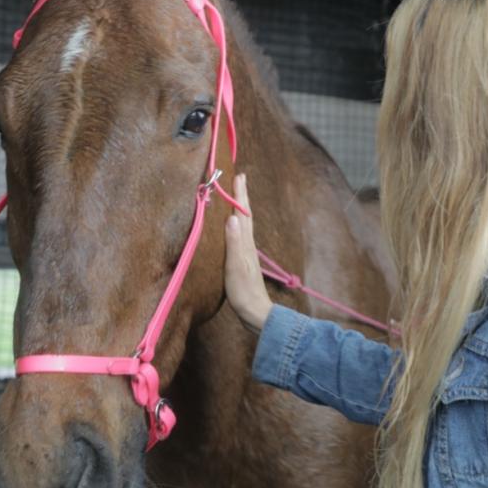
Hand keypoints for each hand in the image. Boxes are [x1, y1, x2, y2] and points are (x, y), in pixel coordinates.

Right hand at [224, 174, 272, 333]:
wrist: (255, 312)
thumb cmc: (243, 291)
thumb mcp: (236, 266)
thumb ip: (234, 242)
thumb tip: (232, 217)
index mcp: (245, 243)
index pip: (242, 213)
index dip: (240, 195)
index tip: (238, 175)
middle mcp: (247, 244)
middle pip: (245, 215)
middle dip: (241, 196)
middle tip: (239, 178)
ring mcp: (246, 253)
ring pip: (243, 224)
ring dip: (240, 208)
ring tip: (235, 197)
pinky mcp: (243, 261)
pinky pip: (240, 235)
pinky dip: (237, 224)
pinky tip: (233, 227)